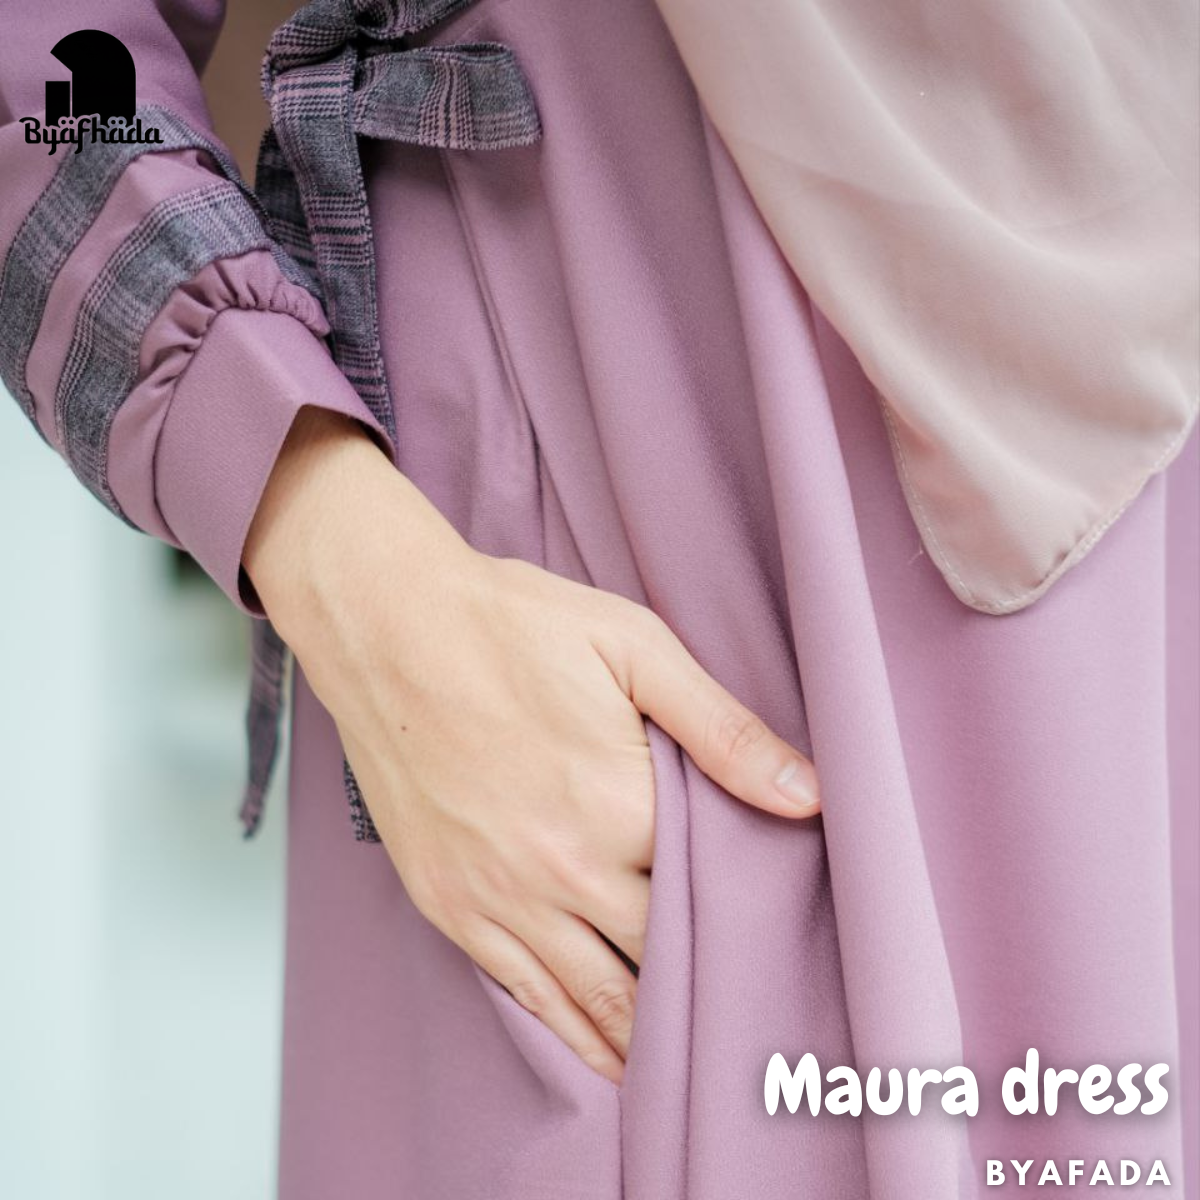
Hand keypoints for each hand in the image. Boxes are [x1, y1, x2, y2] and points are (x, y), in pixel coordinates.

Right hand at [244, 407, 820, 1084]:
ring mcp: (499, 895)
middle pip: (664, 956)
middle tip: (767, 1018)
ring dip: (655, 1037)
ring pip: (600, 999)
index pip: (717, 894)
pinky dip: (578, 1037)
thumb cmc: (511, 624)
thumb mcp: (632, 647)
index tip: (793, 944)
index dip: (758, 917)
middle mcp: (564, 868)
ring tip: (706, 1064)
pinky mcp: (450, 905)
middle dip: (717, 985)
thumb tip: (809, 796)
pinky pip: (527, 996)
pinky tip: (613, 1060)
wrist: (384, 625)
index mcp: (621, 804)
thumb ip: (722, 728)